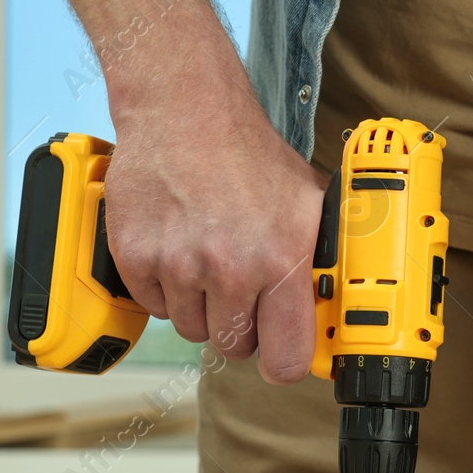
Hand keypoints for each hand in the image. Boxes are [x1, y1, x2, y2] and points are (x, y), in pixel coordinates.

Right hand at [103, 77, 326, 382]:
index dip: (285, 362)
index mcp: (281, 260)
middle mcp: (230, 268)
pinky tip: (178, 248)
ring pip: (193, 329)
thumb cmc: (248, 156)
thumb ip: (321, 257)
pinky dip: (166, 288)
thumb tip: (336, 304)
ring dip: (202, 305)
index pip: (286, 359)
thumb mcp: (309, 202)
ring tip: (209, 259)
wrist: (184, 111)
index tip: (283, 355)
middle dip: (240, 326)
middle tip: (242, 289)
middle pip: (234, 347)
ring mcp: (178, 265)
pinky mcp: (136, 258)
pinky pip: (155, 307)